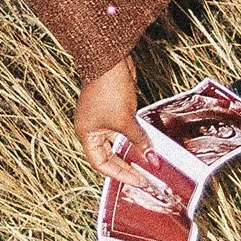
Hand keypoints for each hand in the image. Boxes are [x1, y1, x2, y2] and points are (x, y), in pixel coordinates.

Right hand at [76, 57, 153, 187]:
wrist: (109, 60)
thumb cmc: (109, 91)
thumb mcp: (126, 120)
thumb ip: (139, 141)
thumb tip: (153, 160)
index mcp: (86, 134)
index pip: (101, 164)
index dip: (120, 174)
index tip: (139, 181)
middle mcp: (91, 128)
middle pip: (108, 155)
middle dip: (126, 166)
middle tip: (145, 178)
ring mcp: (101, 118)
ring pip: (117, 142)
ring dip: (132, 152)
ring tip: (148, 164)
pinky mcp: (112, 109)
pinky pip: (124, 130)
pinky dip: (134, 138)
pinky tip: (147, 144)